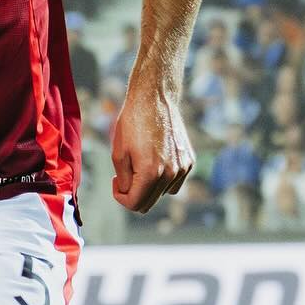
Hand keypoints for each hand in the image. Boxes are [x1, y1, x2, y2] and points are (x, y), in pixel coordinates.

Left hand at [111, 77, 193, 212]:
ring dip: (148, 186)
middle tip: (124, 176)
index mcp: (150, 172)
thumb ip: (124, 181)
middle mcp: (170, 173)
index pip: (135, 204)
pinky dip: (162, 179)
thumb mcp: (118, 153)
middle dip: (133, 194)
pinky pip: (173, 183)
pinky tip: (154, 161)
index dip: (120, 197)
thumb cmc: (132, 123)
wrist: (154, 99)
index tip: (115, 181)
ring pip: (161, 194)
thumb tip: (129, 195)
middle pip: (148, 204)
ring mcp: (182, 168)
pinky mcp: (189, 162)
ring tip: (139, 164)